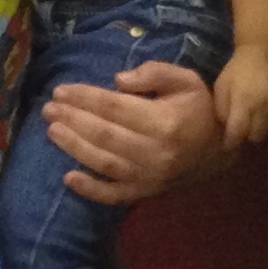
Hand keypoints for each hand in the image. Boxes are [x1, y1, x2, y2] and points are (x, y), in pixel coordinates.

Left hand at [44, 58, 224, 205]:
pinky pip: (115, 195)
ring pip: (104, 163)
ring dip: (74, 147)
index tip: (61, 91)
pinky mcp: (146, 193)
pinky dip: (91, 189)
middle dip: (73, 120)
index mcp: (165, 121)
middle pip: (104, 135)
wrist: (219, 151)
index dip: (85, 98)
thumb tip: (118, 80)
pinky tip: (68, 178)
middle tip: (48, 109)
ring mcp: (149, 176)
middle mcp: (155, 152)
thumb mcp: (186, 80)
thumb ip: (155, 73)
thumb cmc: (198, 109)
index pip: (115, 108)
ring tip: (51, 131)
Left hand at [211, 44, 267, 148]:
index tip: (227, 144)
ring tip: (254, 122)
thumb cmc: (239, 68)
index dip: (230, 142)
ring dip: (260, 130)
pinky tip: (267, 116)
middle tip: (242, 129)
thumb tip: (223, 129)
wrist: (265, 49)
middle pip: (254, 137)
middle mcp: (263, 108)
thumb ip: (220, 108)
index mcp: (243, 102)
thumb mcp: (222, 85)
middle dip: (246, 135)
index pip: (236, 133)